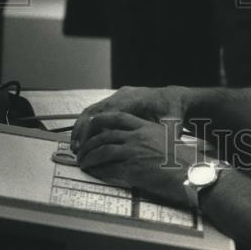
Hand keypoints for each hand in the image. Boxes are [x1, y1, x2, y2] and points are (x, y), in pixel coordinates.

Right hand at [71, 85, 189, 151]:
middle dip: (84, 130)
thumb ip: (162, 137)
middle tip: (77, 149)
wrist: (173, 99)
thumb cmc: (172, 112)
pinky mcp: (115, 102)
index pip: (108, 113)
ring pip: (93, 110)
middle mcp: (123, 95)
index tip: (87, 145)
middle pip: (96, 110)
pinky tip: (84, 140)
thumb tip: (160, 153)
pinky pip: (97, 112)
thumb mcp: (170, 124)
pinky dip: (88, 125)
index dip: (95, 129)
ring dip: (83, 128)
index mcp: (135, 99)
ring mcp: (118, 97)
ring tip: (77, 147)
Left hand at [75, 110, 200, 205]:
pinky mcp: (132, 168)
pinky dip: (97, 169)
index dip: (103, 119)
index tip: (93, 123)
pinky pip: (108, 167)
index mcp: (147, 127)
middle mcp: (138, 136)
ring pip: (102, 149)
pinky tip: (93, 172)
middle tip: (82, 149)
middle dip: (90, 141)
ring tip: (83, 162)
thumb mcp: (168, 143)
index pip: (119, 117)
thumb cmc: (186, 162)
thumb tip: (143, 148)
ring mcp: (134, 151)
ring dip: (89, 156)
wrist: (193, 174)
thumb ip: (153, 141)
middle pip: (106, 133)